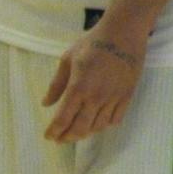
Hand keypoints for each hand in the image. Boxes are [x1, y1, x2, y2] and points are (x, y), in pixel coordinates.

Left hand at [42, 25, 145, 142]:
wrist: (123, 34)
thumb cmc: (92, 44)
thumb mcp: (67, 60)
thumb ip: (56, 85)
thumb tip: (45, 103)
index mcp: (78, 88)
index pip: (63, 118)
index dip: (54, 131)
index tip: (48, 136)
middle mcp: (96, 97)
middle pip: (80, 128)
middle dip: (68, 137)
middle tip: (61, 139)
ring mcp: (113, 99)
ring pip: (98, 127)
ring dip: (85, 133)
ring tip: (76, 132)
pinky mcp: (127, 97)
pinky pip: (115, 120)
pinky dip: (104, 125)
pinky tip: (97, 123)